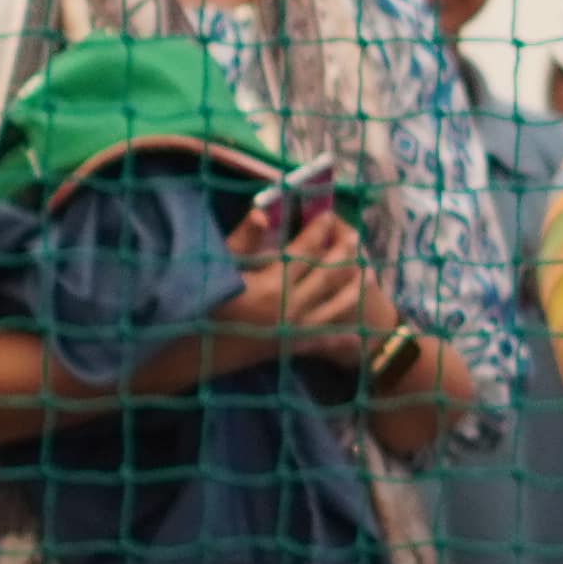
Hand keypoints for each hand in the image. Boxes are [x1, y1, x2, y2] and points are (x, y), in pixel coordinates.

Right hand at [203, 209, 383, 374]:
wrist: (193, 350)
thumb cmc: (201, 303)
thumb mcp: (220, 268)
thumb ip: (243, 241)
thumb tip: (262, 212)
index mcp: (274, 283)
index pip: (304, 251)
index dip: (318, 231)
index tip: (328, 215)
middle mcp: (291, 306)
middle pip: (326, 276)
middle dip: (344, 255)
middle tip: (356, 237)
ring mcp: (293, 329)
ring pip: (333, 307)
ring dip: (352, 290)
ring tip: (369, 274)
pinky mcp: (288, 348)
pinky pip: (320, 344)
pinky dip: (339, 340)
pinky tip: (356, 337)